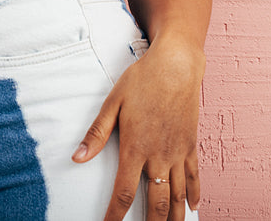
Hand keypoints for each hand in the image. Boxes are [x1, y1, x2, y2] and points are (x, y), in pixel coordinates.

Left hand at [72, 39, 204, 219]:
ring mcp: (178, 152)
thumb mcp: (113, 103)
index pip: (124, 193)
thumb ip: (96, 134)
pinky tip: (192, 208)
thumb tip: (77, 158)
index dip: (115, 216)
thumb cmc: (143, 80)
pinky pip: (194, 176)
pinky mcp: (191, 144)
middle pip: (156, 203)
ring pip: (177, 196)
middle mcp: (159, 155)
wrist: (178, 64)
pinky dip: (194, 194)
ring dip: (174, 218)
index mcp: (136, 147)